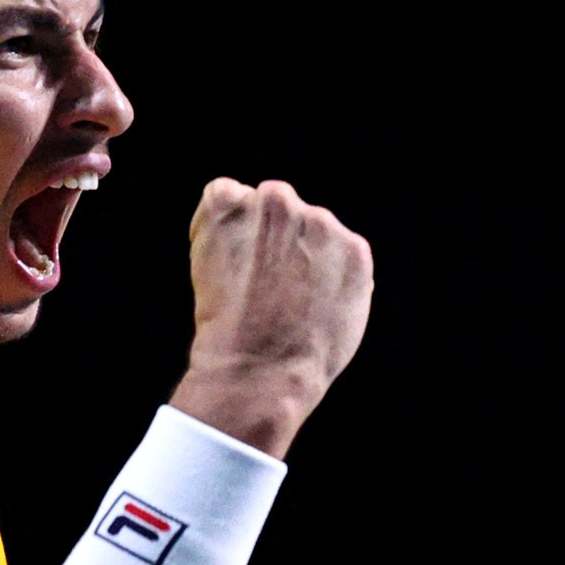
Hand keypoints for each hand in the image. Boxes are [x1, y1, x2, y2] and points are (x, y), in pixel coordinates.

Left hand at [168, 177, 372, 457]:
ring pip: (257, 202)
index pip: (321, 235)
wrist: (258, 371)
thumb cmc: (299, 362)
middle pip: (290, 214)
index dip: (297, 261)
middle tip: (256, 283)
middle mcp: (318, 220)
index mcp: (351, 248)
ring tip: (236, 275)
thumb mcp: (344, 321)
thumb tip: (319, 263)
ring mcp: (275, 211)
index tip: (281, 288)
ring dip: (245, 229)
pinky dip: (212, 219)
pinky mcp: (231, 209)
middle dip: (273, 241)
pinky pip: (220, 194)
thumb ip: (337, 278)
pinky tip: (215, 254)